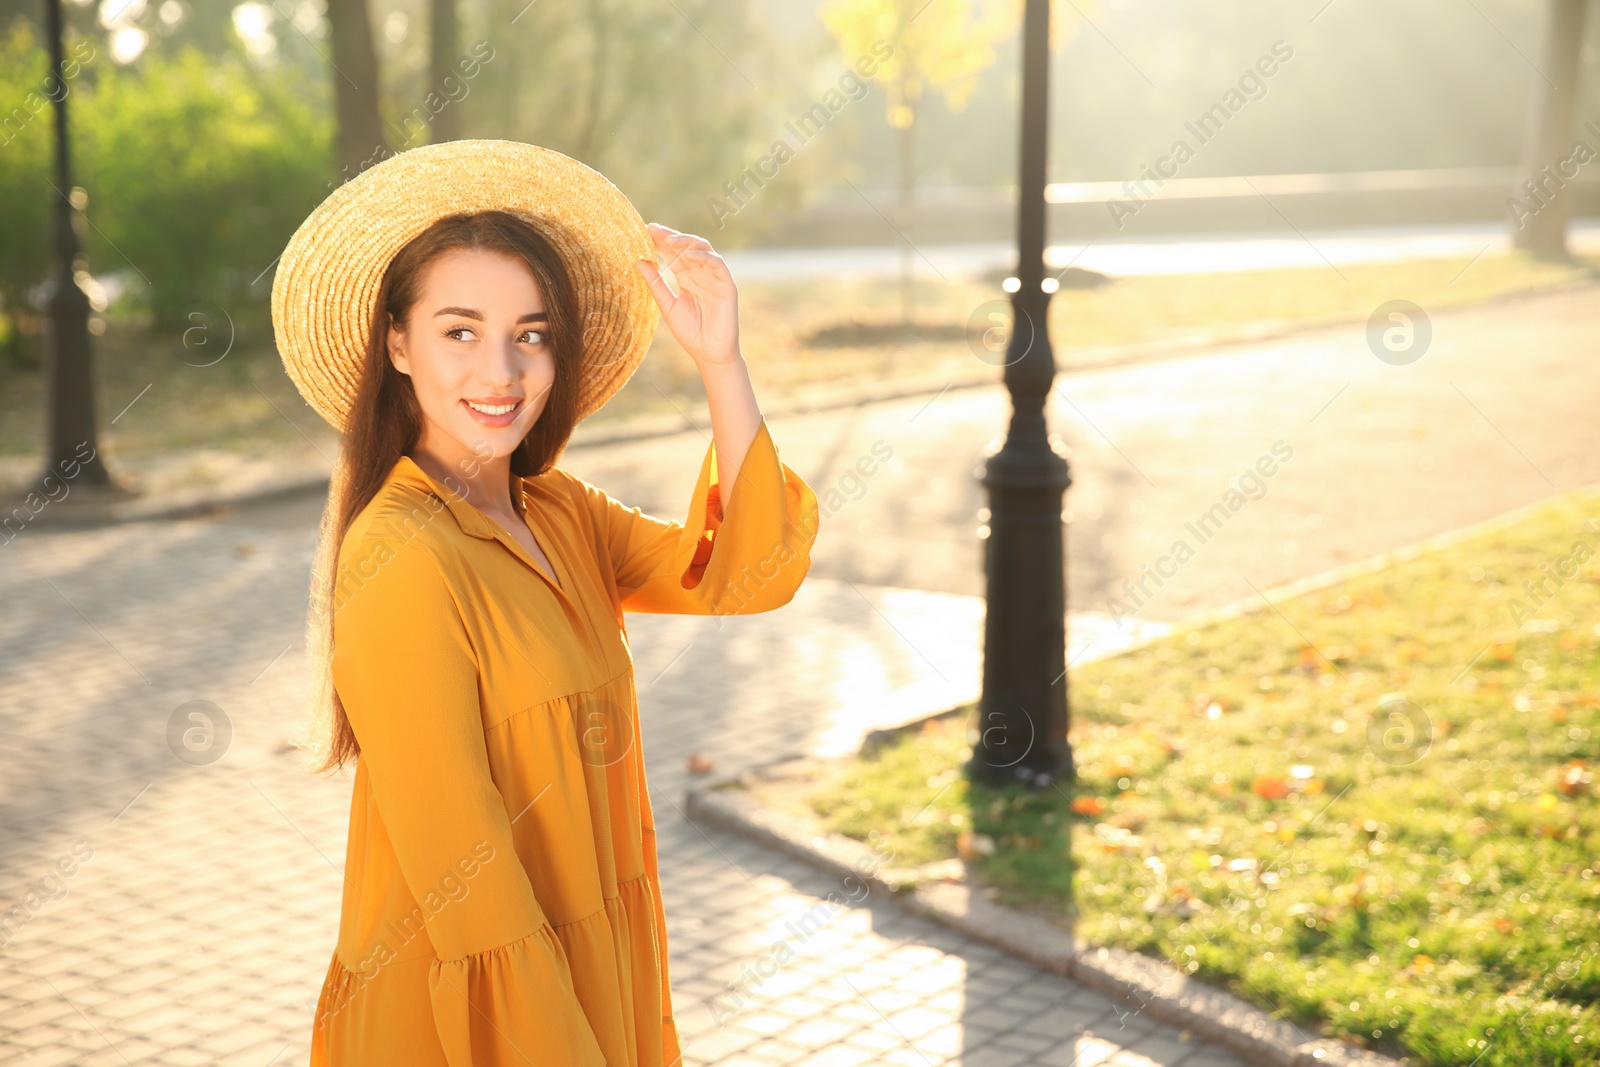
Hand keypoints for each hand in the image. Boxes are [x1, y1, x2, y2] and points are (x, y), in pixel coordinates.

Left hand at [636, 223, 741, 366]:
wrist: (709, 353)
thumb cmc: (690, 331)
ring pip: (703, 250)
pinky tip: (690, 256)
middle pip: (686, 247)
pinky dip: (705, 257)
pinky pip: (718, 265)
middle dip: (670, 237)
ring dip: (686, 242)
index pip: (673, 253)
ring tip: (669, 239)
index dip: (660, 241)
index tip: (644, 231)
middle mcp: (701, 273)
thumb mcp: (667, 305)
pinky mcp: (727, 285)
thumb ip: (655, 283)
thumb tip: (638, 261)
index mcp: (687, 277)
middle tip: (653, 229)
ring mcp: (715, 278)